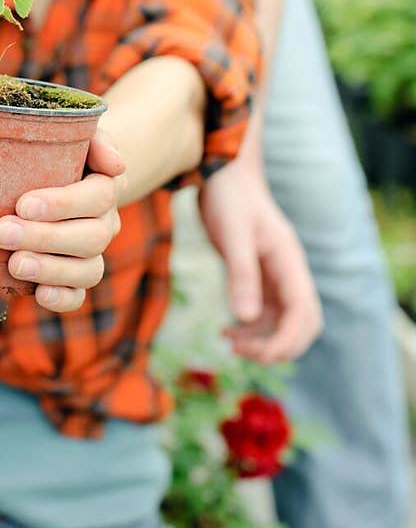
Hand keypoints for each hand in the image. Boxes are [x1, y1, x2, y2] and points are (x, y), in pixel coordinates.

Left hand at [0, 127, 125, 313]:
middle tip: (1, 232)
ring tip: (13, 263)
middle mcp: (104, 223)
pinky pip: (79, 296)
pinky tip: (37, 293)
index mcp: (105, 186)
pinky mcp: (74, 279)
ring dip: (50, 269)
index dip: (63, 204)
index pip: (97, 197)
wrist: (56, 174)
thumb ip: (97, 139)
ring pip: (87, 270)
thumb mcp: (77, 133)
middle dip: (44, 237)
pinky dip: (61, 298)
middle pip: (90, 237)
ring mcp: (91, 254)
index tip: (22, 204)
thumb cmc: (59, 150)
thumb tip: (116, 165)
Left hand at [198, 154, 322, 361]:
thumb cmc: (229, 197)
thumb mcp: (232, 233)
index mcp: (289, 262)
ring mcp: (275, 276)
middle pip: (302, 325)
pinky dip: (250, 329)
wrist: (223, 173)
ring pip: (283, 323)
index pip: (304, 314)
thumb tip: (244, 318)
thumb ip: (240, 273)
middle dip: (279, 346)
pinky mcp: (259, 277)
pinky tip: (226, 332)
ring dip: (262, 341)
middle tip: (242, 352)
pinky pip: (264, 314)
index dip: (288, 341)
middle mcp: (288, 273)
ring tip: (229, 344)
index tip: (258, 354)